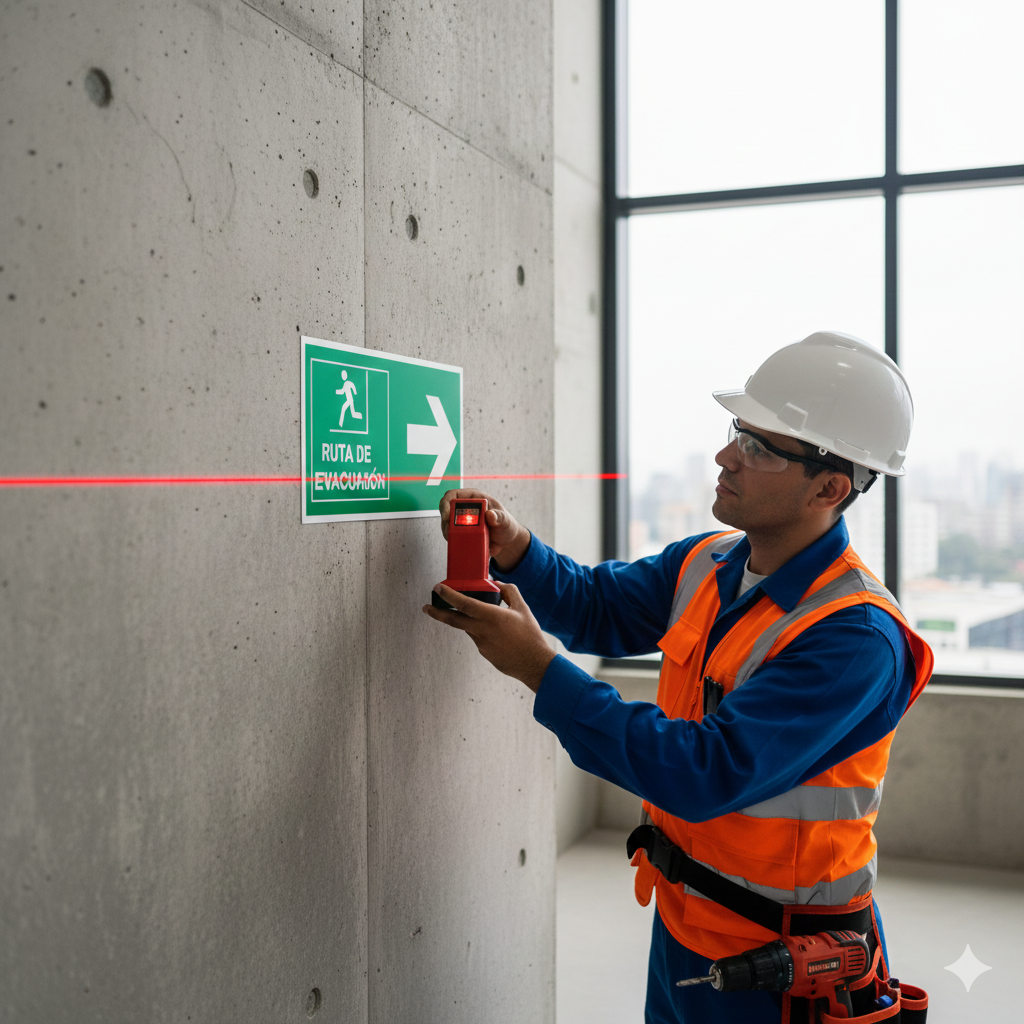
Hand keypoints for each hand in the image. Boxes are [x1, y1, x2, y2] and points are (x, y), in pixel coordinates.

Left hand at [422, 581, 554, 691]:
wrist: (533, 663)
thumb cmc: (530, 635)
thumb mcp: (522, 608)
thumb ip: (509, 592)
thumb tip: (496, 584)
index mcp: (491, 616)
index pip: (464, 603)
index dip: (449, 595)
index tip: (438, 588)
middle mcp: (482, 630)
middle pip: (453, 620)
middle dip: (437, 612)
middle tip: (427, 607)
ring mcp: (481, 643)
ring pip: (469, 628)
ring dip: (469, 621)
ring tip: (493, 621)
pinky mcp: (483, 653)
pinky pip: (478, 638)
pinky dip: (482, 631)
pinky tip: (501, 635)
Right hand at [438, 488, 530, 571]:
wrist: (506, 540)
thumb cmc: (505, 524)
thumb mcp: (505, 520)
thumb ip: (500, 517)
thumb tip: (490, 514)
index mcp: (474, 498)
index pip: (453, 495)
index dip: (446, 504)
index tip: (447, 516)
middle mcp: (465, 508)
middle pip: (446, 512)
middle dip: (446, 523)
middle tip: (451, 534)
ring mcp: (461, 522)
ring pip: (447, 526)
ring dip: (449, 535)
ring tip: (458, 542)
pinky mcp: (461, 534)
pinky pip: (452, 537)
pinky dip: (454, 542)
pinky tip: (460, 546)